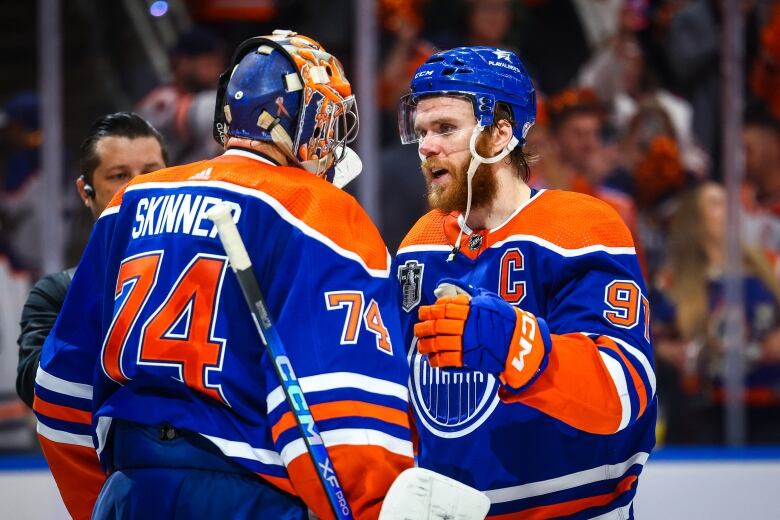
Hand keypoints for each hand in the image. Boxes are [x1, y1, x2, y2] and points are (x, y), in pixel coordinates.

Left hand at [413, 280, 550, 389]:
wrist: (519, 342)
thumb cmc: (504, 320)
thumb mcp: (489, 301)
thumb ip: (470, 296)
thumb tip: (449, 287)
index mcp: (471, 308)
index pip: (444, 307)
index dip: (430, 310)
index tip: (422, 312)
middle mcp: (467, 324)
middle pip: (438, 324)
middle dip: (424, 327)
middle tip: (417, 330)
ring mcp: (467, 341)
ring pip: (439, 342)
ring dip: (427, 345)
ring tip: (421, 346)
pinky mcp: (469, 357)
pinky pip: (447, 359)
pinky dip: (436, 360)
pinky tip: (432, 360)